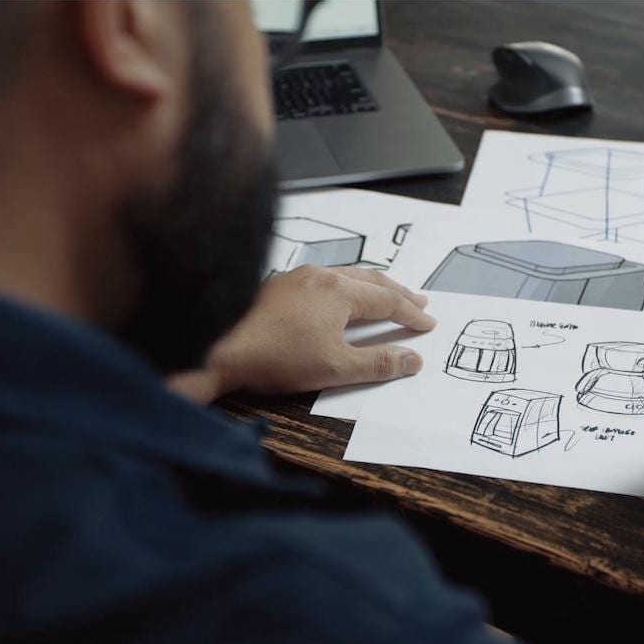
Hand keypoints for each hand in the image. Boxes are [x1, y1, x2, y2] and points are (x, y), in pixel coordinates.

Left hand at [168, 265, 435, 401]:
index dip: (411, 315)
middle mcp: (320, 275)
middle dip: (398, 292)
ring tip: (386, 295)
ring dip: (371, 287)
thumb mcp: (335, 368)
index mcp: (338, 291)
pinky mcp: (278, 285)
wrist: (216, 347)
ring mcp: (297, 277)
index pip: (387, 301)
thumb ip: (379, 363)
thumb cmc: (274, 358)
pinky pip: (323, 279)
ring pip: (346, 275)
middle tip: (419, 301)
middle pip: (370, 280)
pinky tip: (339, 296)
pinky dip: (345, 286)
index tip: (427, 324)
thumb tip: (413, 359)